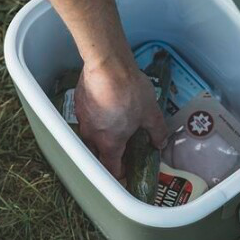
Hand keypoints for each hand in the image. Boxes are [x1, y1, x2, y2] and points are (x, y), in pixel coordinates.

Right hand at [74, 58, 167, 178]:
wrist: (107, 65)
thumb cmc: (129, 90)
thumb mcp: (151, 113)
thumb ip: (157, 131)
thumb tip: (160, 141)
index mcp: (109, 143)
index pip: (111, 170)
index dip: (121, 174)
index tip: (128, 171)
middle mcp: (92, 135)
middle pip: (99, 154)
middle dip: (111, 155)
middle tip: (125, 148)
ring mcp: (83, 119)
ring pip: (92, 135)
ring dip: (103, 135)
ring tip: (118, 125)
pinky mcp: (79, 104)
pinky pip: (88, 118)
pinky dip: (98, 118)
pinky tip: (109, 107)